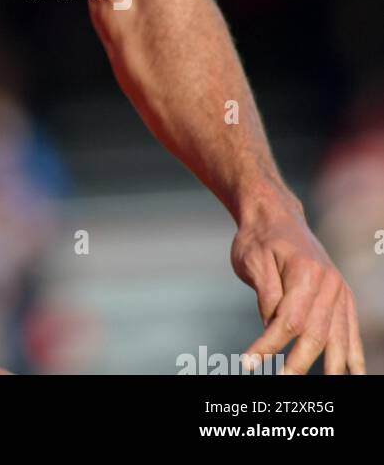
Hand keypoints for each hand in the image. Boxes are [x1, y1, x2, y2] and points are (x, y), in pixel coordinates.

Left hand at [232, 199, 365, 374]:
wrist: (275, 215)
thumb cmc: (258, 238)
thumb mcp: (252, 262)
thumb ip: (266, 297)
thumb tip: (273, 331)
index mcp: (306, 272)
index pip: (289, 320)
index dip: (269, 345)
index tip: (250, 363)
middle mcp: (329, 283)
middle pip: (316, 334)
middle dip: (298, 363)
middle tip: (281, 381)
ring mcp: (339, 290)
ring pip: (337, 337)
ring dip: (331, 367)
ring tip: (325, 390)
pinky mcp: (342, 296)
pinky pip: (350, 330)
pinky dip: (353, 354)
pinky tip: (355, 375)